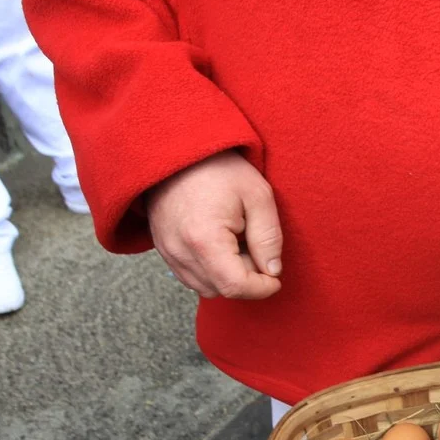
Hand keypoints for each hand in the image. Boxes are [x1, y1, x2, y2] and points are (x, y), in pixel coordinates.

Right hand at [146, 150, 282, 298]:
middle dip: (247, 278)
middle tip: (254, 245)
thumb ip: (269, 237)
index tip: (276, 277)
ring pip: (206, 287)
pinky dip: (211, 270)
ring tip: (236, 241)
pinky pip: (192, 276)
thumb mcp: (257, 196)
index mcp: (204, 239)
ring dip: (228, 275)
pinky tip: (220, 243)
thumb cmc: (219, 168)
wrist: (176, 149)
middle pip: (222, 290)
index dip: (262, 288)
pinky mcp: (163, 250)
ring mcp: (167, 252)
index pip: (235, 287)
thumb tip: (273, 271)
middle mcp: (180, 252)